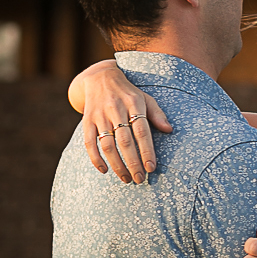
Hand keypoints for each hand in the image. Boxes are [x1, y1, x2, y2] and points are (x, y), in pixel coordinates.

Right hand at [70, 61, 171, 183]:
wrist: (100, 78)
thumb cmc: (128, 93)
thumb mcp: (145, 98)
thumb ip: (157, 114)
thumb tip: (169, 130)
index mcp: (134, 104)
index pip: (142, 131)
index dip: (146, 151)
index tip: (151, 168)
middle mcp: (116, 109)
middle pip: (125, 141)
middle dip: (133, 163)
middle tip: (140, 179)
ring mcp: (100, 115)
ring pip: (107, 145)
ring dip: (117, 165)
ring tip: (126, 178)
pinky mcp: (87, 120)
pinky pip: (89, 143)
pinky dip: (96, 159)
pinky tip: (104, 170)